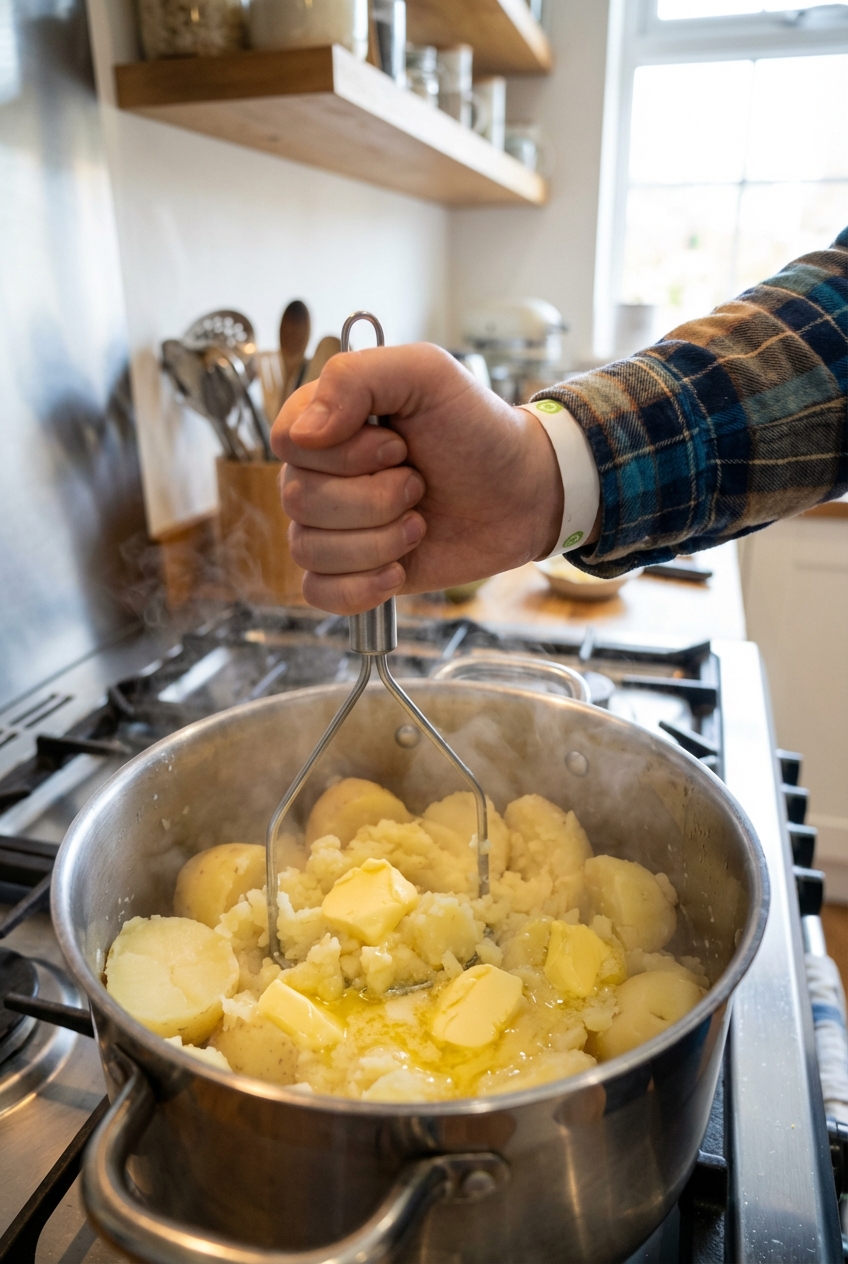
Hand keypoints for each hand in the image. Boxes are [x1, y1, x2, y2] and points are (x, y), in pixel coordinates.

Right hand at [270, 343, 563, 614]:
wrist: (521, 493)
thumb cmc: (475, 429)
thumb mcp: (425, 373)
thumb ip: (354, 378)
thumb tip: (302, 435)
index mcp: (326, 420)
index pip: (287, 443)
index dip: (342, 454)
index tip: (397, 446)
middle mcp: (319, 473)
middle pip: (298, 500)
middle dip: (374, 499)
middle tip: (419, 484)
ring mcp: (331, 526)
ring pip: (307, 549)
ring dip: (378, 541)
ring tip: (419, 523)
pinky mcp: (350, 571)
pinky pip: (317, 592)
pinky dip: (360, 587)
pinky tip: (398, 570)